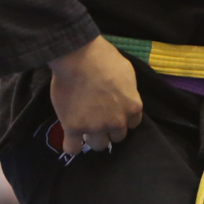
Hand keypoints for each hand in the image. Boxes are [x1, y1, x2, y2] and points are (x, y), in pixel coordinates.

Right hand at [48, 36, 142, 153]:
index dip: (122, 118)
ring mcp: (95, 127)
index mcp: (132, 107)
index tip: (113, 112)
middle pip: (116, 138)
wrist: (78, 55)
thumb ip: (129, 89)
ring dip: (93, 138)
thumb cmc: (103, 57)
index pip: (132, 124)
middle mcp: (117, 122)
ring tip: (84, 127)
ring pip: (98, 146)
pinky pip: (72, 148)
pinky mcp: (74, 128)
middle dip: (109, 129)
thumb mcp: (127, 71)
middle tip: (97, 117)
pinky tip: (70, 139)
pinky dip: (72, 146)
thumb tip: (125, 95)